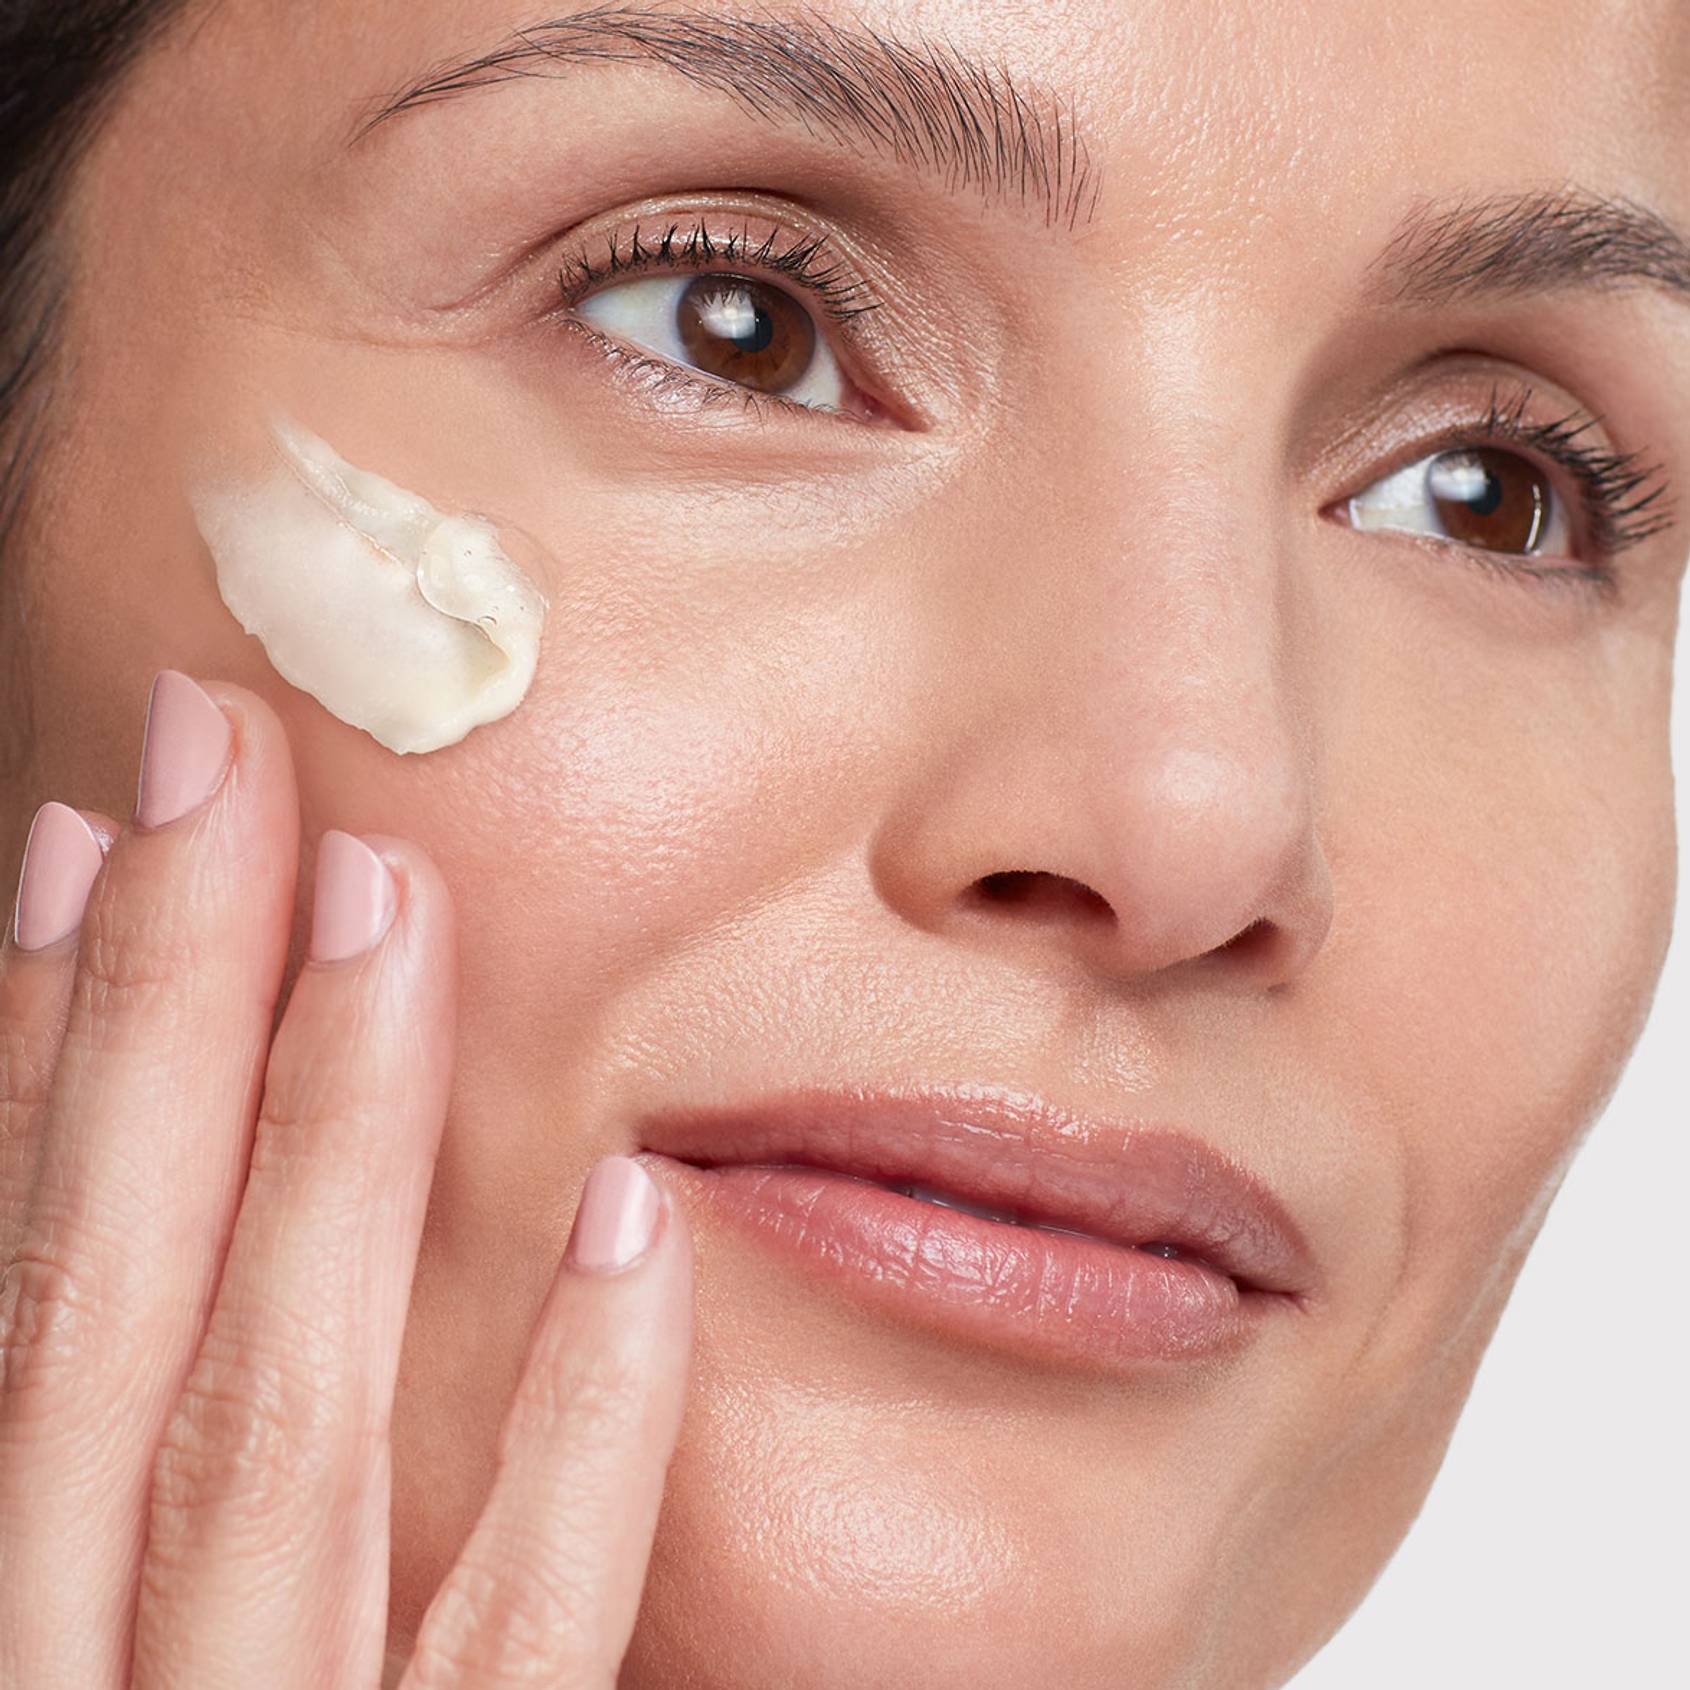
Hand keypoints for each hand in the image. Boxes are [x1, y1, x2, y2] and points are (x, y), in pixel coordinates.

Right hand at [0, 671, 695, 1687]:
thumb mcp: (67, 1640)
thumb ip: (93, 1487)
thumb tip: (126, 1255)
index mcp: (5, 1616)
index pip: (15, 1290)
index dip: (29, 1056)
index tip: (78, 849)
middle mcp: (84, 1683)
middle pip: (120, 1298)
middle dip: (154, 1020)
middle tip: (224, 777)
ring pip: (283, 1418)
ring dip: (333, 1149)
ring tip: (390, 915)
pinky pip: (517, 1636)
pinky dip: (574, 1428)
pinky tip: (630, 1223)